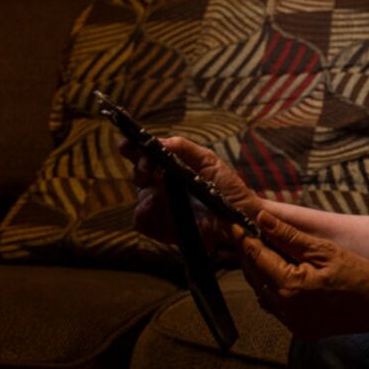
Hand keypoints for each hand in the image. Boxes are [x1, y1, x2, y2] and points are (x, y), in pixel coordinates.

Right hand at [120, 135, 261, 245]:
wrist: (240, 217)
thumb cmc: (226, 187)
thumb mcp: (209, 161)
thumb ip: (184, 148)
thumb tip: (160, 141)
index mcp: (169, 167)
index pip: (144, 155)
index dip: (133, 148)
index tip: (128, 144)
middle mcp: (161, 186)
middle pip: (137, 174)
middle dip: (139, 166)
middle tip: (148, 166)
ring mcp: (160, 208)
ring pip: (139, 197)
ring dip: (147, 191)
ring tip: (158, 184)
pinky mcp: (161, 227)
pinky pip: (142, 220)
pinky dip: (147, 212)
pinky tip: (158, 206)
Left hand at [231, 211, 368, 338]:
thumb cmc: (360, 274)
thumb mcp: (324, 250)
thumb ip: (289, 236)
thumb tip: (261, 218)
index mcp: (291, 286)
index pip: (256, 256)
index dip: (244, 237)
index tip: (233, 222)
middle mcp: (286, 309)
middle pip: (254, 275)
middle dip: (249, 253)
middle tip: (246, 232)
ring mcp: (293, 323)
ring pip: (262, 293)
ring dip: (260, 272)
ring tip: (264, 250)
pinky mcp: (300, 330)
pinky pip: (276, 308)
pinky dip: (274, 290)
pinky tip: (282, 275)